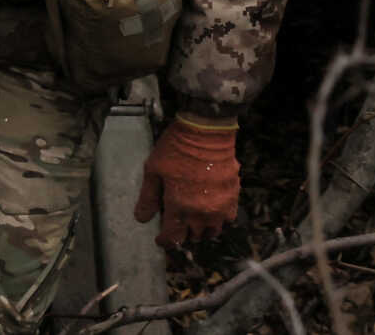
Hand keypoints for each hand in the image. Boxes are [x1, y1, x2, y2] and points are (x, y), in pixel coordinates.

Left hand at [133, 114, 239, 248]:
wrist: (206, 132)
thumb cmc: (175, 149)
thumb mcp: (153, 171)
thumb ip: (148, 198)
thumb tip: (142, 219)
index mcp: (179, 207)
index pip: (173, 237)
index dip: (165, 241)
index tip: (160, 240)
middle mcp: (202, 213)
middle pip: (193, 236)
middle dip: (182, 234)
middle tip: (175, 225)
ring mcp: (220, 207)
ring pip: (211, 231)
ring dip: (201, 230)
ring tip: (192, 221)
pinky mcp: (233, 198)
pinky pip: (227, 219)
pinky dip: (218, 220)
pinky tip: (210, 211)